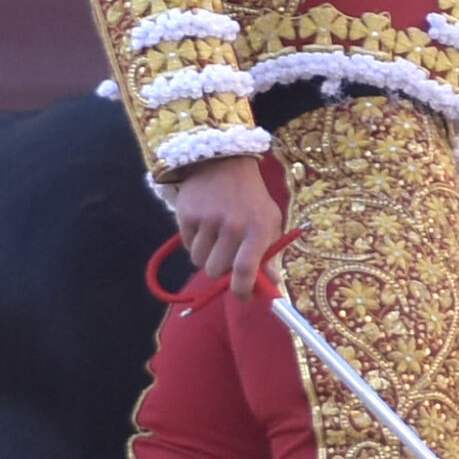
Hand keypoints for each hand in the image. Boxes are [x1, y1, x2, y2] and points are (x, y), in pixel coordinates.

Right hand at [170, 155, 284, 297]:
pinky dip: (194, 243)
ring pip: (199, 261)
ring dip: (206, 257)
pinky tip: (204, 226)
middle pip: (217, 271)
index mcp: (258, 228)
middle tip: (227, 257)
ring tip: (215, 239)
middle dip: (221, 272)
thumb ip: (269, 255)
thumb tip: (271, 286)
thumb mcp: (269, 222)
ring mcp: (208, 218)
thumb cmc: (251, 199)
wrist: (224, 162)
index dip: (242, 290)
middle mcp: (232, 224)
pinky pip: (187, 246)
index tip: (242, 295)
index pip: (245, 270)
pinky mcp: (187, 213)